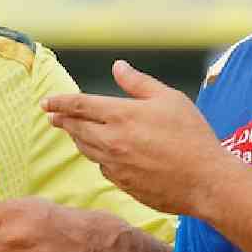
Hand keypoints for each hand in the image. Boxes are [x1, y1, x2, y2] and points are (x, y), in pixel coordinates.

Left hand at [43, 60, 237, 217]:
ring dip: (77, 138)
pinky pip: (102, 167)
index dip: (59, 102)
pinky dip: (98, 157)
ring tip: (74, 131)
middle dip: (63, 120)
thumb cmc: (192, 136)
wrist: (205, 182)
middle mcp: (112, 141)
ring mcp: (115, 166)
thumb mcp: (169, 99)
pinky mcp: (123, 184)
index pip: (79, 105)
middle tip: (53, 116)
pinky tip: (104, 154)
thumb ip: (138, 83)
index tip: (46, 102)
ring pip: (86, 149)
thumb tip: (118, 67)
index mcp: (121, 115)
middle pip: (77, 129)